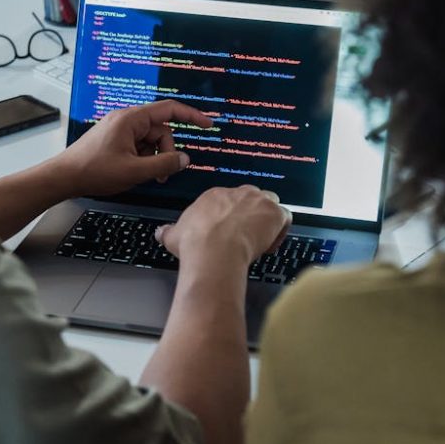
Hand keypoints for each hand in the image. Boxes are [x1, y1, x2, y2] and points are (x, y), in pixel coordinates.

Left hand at [54, 102, 211, 197]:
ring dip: (154, 157)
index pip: (169, 109)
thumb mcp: (134, 171)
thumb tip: (185, 159)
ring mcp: (119, 129)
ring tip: (146, 176)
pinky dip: (142, 158)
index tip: (208, 125)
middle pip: (160, 130)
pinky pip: (138, 145)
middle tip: (162, 174)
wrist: (63, 177)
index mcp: (131, 119)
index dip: (192, 115)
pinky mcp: (113, 139)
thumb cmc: (95, 171)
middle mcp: (126, 119)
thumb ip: (164, 164)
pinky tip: (135, 172)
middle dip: (166, 151)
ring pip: (150, 140)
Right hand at [156, 185, 291, 266]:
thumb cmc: (196, 243)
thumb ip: (168, 231)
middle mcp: (238, 193)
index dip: (232, 217)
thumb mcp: (174, 235)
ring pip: (270, 204)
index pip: (229, 200)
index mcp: (215, 196)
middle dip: (251, 215)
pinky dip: (281, 231)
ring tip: (260, 240)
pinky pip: (284, 218)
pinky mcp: (274, 212)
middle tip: (246, 235)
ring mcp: (258, 201)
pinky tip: (269, 246)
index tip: (230, 232)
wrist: (214, 250)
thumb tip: (160, 232)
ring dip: (268, 220)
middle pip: (251, 198)